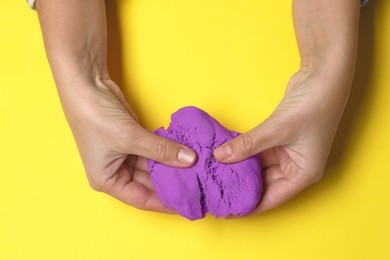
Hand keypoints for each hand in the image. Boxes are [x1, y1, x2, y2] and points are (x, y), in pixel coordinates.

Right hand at [65, 78, 196, 211]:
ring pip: (153, 166)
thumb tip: (190, 160)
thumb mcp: (130, 137)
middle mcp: (115, 172)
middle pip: (149, 183)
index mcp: (107, 181)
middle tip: (197, 185)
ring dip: (172, 166)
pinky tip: (185, 154)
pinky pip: (154, 151)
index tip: (187, 203)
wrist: (86, 85)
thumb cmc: (96, 117)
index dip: (165, 203)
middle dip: (171, 183)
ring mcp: (124, 155)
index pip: (142, 199)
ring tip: (196, 170)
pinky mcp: (133, 140)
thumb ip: (161, 150)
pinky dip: (168, 151)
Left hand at [214, 70, 348, 213]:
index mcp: (303, 173)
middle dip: (241, 185)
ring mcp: (287, 152)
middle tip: (216, 189)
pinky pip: (258, 150)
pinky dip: (243, 151)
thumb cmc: (313, 106)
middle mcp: (296, 166)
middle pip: (264, 183)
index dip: (249, 205)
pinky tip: (226, 154)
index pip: (272, 198)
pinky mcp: (279, 138)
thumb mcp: (277, 130)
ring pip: (258, 166)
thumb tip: (220, 156)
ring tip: (216, 173)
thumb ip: (247, 145)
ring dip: (240, 167)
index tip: (227, 209)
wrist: (324, 76)